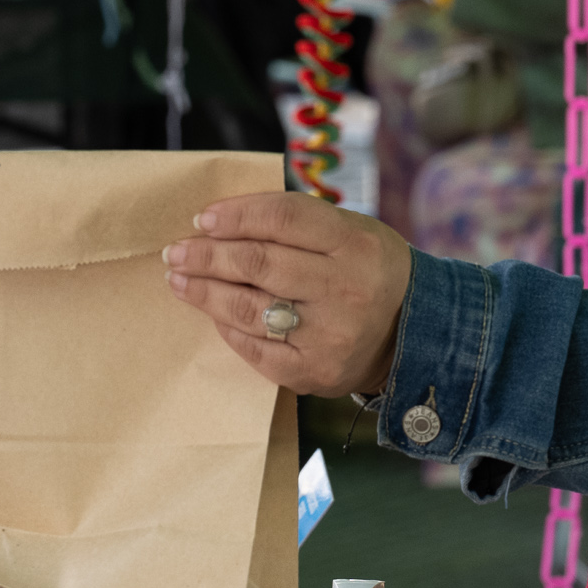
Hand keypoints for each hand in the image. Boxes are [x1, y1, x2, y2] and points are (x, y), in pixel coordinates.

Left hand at [164, 191, 413, 396]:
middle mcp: (344, 288)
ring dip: (203, 291)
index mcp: (354, 243)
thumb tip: (218, 221)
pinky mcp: (313, 371)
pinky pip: (255, 348)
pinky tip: (213, 313)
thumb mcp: (350, 232)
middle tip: (175, 251)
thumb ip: (295, 223)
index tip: (202, 218)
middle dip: (206, 255)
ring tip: (178, 279)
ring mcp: (328, 335)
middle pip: (258, 263)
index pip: (282, 218)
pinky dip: (227, 328)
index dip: (236, 215)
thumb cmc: (366, 272)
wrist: (411, 336)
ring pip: (247, 307)